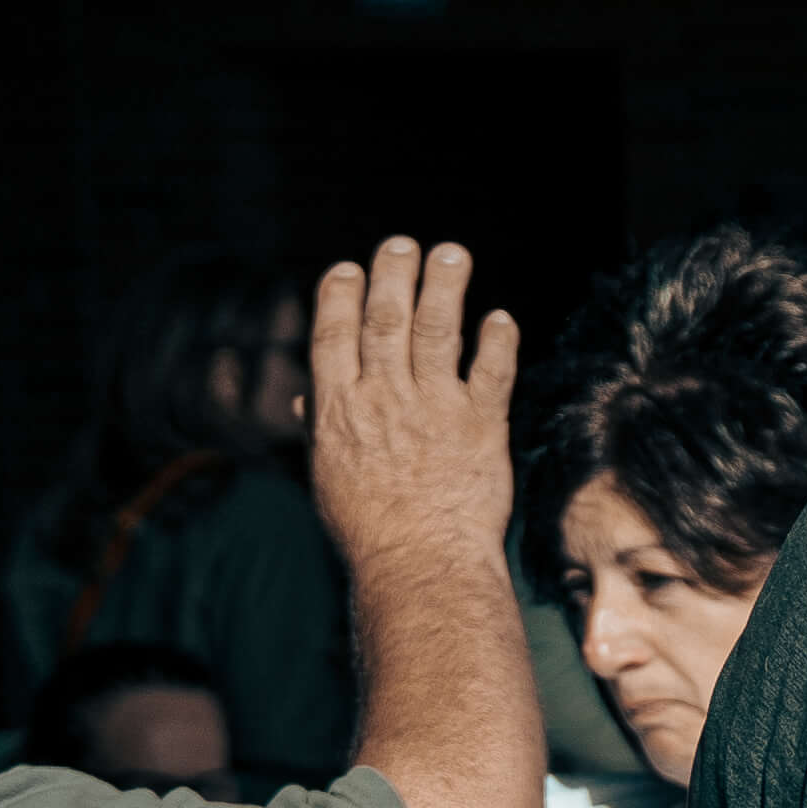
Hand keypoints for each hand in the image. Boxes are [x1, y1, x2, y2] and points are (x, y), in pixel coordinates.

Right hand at [309, 239, 518, 570]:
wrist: (421, 565)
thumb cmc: (369, 529)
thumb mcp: (328, 477)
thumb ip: (321, 431)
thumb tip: (305, 402)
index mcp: (338, 409)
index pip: (334, 335)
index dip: (341, 296)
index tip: (348, 268)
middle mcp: (383, 399)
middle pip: (386, 320)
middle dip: (393, 275)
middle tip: (402, 243)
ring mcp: (434, 409)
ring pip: (437, 332)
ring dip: (444, 288)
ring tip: (451, 254)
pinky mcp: (482, 426)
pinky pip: (491, 372)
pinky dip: (497, 342)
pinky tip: (501, 318)